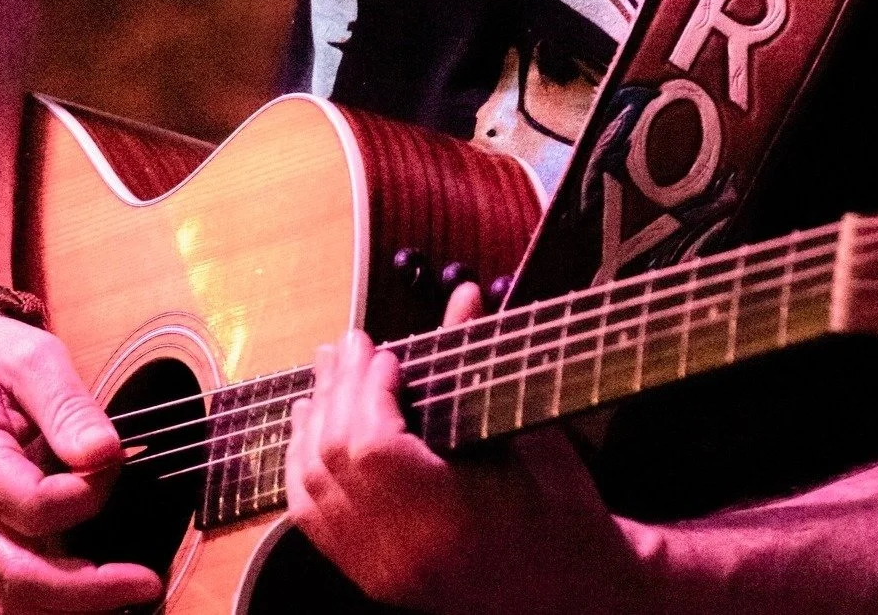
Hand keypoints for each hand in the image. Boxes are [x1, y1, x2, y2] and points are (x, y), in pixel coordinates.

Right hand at [0, 306, 162, 612]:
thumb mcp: (32, 357)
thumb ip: (67, 406)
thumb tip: (104, 453)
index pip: (32, 507)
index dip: (86, 494)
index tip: (117, 460)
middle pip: (19, 574)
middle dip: (87, 589)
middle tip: (147, 582)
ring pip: (10, 596)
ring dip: (70, 605)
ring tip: (130, 593)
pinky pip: (9, 589)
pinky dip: (51, 601)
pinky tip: (96, 590)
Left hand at [285, 285, 650, 614]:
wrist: (574, 594)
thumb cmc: (563, 512)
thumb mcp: (531, 433)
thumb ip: (482, 363)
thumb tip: (465, 293)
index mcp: (449, 521)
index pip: (373, 448)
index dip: (369, 389)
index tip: (388, 353)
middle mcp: (403, 555)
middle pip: (333, 462)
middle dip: (336, 391)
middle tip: (349, 346)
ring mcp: (381, 574)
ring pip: (311, 492)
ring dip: (312, 425)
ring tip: (326, 376)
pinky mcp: (372, 580)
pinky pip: (313, 521)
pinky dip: (303, 467)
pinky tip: (312, 429)